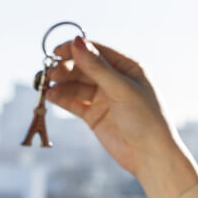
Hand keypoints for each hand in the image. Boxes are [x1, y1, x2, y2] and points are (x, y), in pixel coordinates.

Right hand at [45, 37, 197, 197]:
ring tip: (47, 87)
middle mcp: (114, 80)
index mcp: (128, 68)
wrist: (150, 156)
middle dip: (65, 69)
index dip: (75, 49)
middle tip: (50, 73)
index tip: (55, 52)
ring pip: (76, 85)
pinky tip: (50, 96)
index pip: (96, 51)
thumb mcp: (121, 89)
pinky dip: (62, 98)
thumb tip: (77, 42)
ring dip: (61, 84)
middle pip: (83, 68)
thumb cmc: (145, 119)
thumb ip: (97, 67)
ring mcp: (104, 98)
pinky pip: (74, 102)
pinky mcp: (94, 116)